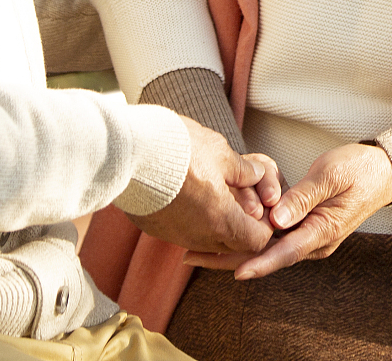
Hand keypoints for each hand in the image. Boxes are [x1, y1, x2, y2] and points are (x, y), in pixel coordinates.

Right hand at [127, 118, 281, 255]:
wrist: (127, 150)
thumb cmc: (179, 148)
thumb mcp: (221, 153)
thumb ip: (243, 170)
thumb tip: (256, 174)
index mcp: (222, 221)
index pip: (257, 241)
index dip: (263, 224)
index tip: (260, 202)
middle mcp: (199, 237)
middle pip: (232, 244)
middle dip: (241, 223)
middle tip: (239, 194)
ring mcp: (175, 235)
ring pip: (207, 239)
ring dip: (216, 221)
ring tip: (214, 190)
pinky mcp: (155, 229)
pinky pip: (183, 232)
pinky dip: (193, 219)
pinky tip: (189, 194)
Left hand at [184, 141, 391, 279]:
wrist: (382, 171)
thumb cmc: (358, 170)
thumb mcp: (330, 176)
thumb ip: (302, 197)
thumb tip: (276, 220)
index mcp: (322, 231)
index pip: (285, 252)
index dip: (259, 262)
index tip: (234, 271)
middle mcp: (313, 241)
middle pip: (267, 257)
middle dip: (229, 259)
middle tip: (192, 257)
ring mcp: (308, 237)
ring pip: (266, 250)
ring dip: (233, 250)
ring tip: (197, 249)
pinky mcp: (302, 228)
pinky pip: (272, 239)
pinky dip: (248, 238)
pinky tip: (224, 234)